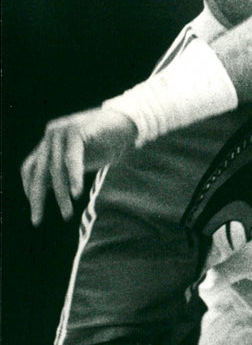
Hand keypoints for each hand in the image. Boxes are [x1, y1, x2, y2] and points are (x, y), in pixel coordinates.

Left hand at [21, 107, 136, 224]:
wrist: (129, 123)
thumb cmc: (108, 143)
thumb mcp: (82, 161)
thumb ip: (65, 172)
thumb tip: (50, 191)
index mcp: (49, 142)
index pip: (30, 168)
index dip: (29, 189)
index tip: (35, 211)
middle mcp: (51, 135)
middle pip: (38, 171)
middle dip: (37, 198)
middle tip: (37, 221)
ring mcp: (61, 131)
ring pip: (55, 169)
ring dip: (61, 194)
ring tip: (67, 213)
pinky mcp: (76, 130)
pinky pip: (71, 159)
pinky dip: (74, 178)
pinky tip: (77, 193)